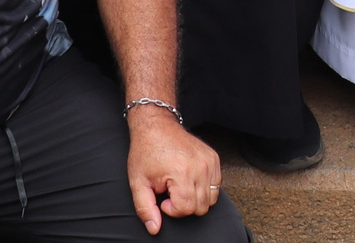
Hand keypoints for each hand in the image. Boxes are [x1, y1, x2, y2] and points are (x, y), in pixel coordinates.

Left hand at [126, 108, 221, 231]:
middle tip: (170, 192)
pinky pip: (216, 185)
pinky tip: (188, 179)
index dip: (171, 209)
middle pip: (201, 207)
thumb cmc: (145, 151)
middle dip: (183, 205)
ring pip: (211, 198)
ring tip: (179, 186)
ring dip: (195, 198)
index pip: (186, 208)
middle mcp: (200, 167)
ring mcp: (209, 161)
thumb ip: (145, 208)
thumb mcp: (138, 182)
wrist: (157, 125)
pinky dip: (204, 187)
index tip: (162, 197)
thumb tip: (154, 228)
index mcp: (181, 173)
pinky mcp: (214, 158)